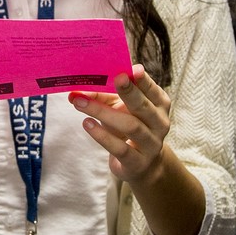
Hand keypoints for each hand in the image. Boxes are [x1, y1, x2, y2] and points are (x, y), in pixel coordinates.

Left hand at [69, 64, 173, 184]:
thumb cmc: (130, 127)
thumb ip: (103, 97)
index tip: (133, 69)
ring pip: (130, 125)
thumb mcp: (120, 109)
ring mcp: (151, 144)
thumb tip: (75, 93)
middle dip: (129, 91)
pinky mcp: (138, 163)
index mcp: (159, 105)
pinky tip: (87, 124)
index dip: (144, 80)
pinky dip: (102, 135)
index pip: (152, 90)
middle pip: (143, 106)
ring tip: (81, 103)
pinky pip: (120, 148)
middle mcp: (160, 123)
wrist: (142, 165)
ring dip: (103, 112)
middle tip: (115, 78)